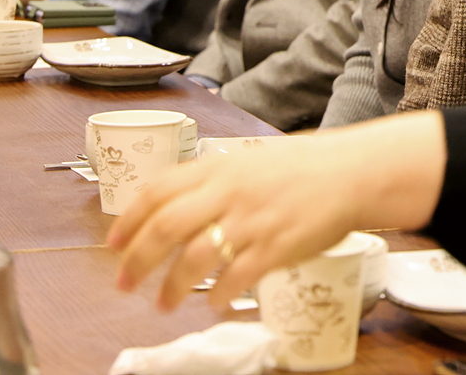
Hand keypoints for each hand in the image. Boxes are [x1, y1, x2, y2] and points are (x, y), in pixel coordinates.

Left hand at [108, 110, 447, 311]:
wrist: (352, 172)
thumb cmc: (304, 168)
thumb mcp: (250, 160)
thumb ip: (214, 180)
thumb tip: (176, 203)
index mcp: (218, 167)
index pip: (157, 190)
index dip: (128, 220)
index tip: (113, 243)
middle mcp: (229, 192)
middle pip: (165, 226)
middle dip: (137, 259)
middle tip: (123, 281)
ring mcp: (251, 220)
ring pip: (195, 258)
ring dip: (173, 287)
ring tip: (164, 303)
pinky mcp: (276, 246)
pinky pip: (236, 278)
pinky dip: (219, 296)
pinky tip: (216, 305)